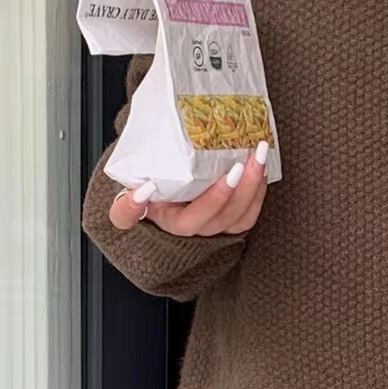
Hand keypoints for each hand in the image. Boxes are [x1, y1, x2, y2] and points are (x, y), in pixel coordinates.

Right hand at [108, 140, 269, 236]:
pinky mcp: (231, 221)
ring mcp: (217, 227)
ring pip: (240, 216)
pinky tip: (262, 167)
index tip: (167, 187)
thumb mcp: (127, 206)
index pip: (185, 222)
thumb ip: (126, 208)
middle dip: (234, 190)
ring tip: (259, 156)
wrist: (160, 205)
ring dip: (253, 187)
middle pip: (219, 217)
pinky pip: (251, 213)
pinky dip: (259, 190)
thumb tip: (140, 192)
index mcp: (172, 225)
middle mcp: (197, 231)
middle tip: (242, 161)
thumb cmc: (147, 201)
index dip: (192, 205)